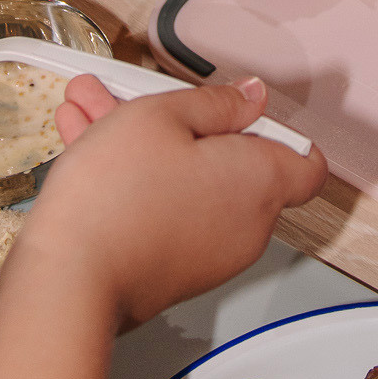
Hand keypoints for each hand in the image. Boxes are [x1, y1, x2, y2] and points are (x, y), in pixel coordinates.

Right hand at [30, 76, 325, 325]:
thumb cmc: (118, 197)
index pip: (306, 162)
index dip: (275, 129)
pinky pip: (164, 211)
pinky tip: (85, 145)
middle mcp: (247, 225)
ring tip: (92, 110)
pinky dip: (134, 182)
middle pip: (228, 163)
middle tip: (136, 98)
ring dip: (142, 145)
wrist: (71, 280)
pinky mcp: (172, 269)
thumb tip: (250, 99)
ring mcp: (210, 253)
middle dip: (180, 123)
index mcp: (260, 181)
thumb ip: (214, 102)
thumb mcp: (161, 116)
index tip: (237, 108)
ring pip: (184, 182)